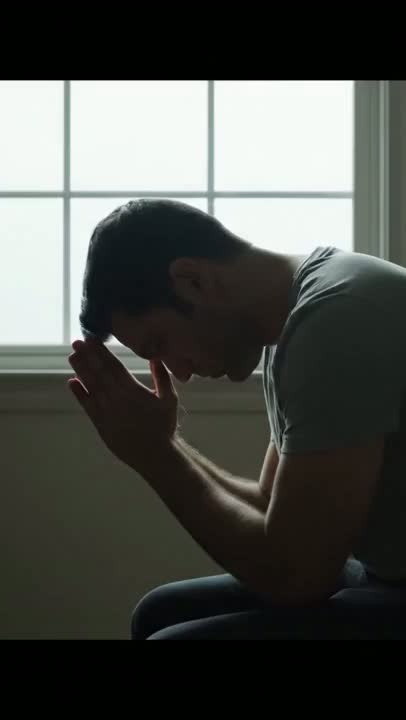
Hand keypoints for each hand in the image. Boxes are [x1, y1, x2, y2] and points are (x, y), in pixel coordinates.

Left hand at [67, 339, 178, 473]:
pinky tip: (72, 382)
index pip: (114, 366)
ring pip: (91, 386)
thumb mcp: (169, 398)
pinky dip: (79, 393)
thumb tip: (155, 357)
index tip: (93, 340)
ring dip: (80, 370)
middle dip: (88, 356)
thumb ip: (162, 376)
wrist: (155, 455)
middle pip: (99, 373)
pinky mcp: (100, 424)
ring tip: (72, 356)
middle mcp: (117, 398)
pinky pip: (87, 406)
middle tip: (77, 342)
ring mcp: (107, 411)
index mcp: (133, 390)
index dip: (102, 352)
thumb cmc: (164, 426)